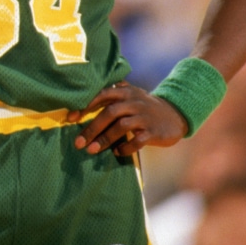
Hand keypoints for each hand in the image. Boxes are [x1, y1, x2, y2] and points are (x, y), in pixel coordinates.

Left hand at [67, 81, 188, 156]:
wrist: (175, 115)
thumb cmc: (143, 107)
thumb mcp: (130, 95)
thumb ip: (111, 97)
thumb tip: (80, 109)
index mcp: (126, 91)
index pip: (102, 94)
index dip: (85, 105)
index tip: (70, 118)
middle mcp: (135, 101)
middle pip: (109, 113)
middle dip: (92, 128)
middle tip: (78, 143)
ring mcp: (145, 116)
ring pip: (122, 126)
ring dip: (105, 139)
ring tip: (91, 150)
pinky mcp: (154, 131)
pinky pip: (137, 140)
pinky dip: (125, 147)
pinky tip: (117, 152)